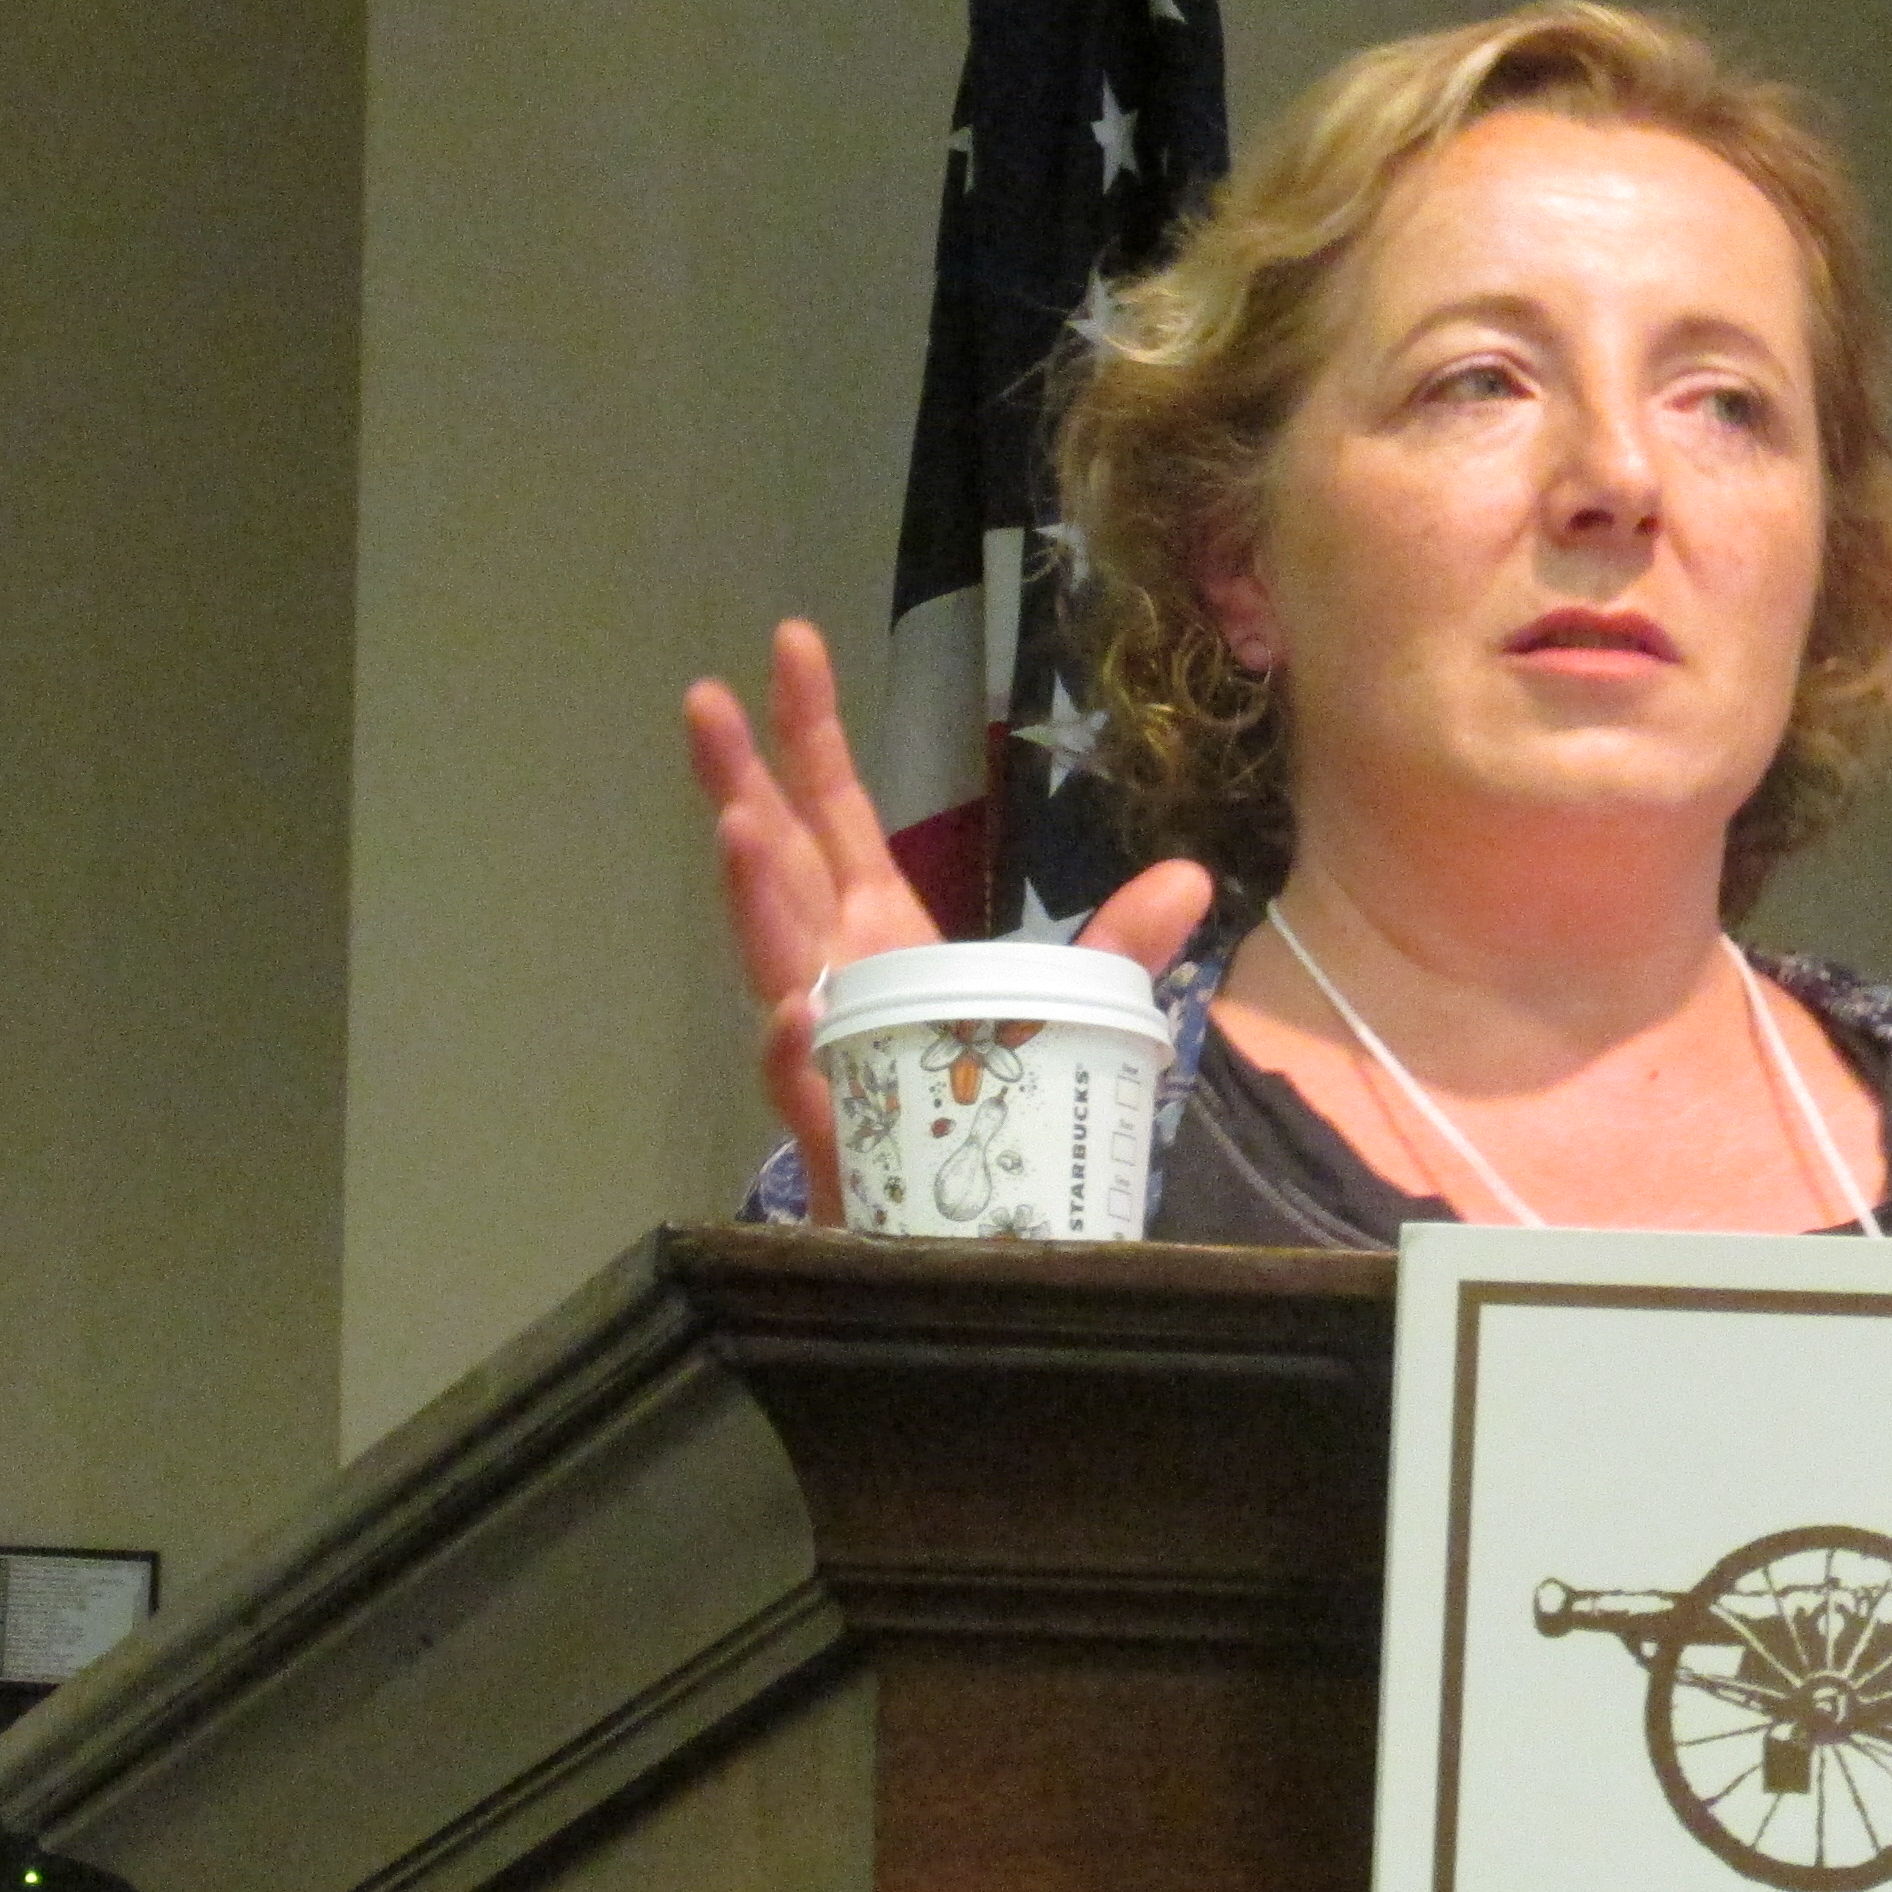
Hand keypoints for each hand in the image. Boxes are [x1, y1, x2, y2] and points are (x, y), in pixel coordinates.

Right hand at [683, 618, 1214, 1221]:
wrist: (990, 1247)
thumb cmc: (1004, 1119)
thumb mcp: (1073, 1012)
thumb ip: (1117, 947)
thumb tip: (1188, 877)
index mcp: (881, 937)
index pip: (833, 818)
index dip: (808, 737)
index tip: (790, 643)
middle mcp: (836, 981)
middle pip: (774, 872)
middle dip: (738, 790)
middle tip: (703, 704)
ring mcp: (827, 1058)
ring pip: (774, 971)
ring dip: (752, 903)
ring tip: (733, 830)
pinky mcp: (841, 1138)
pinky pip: (811, 1092)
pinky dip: (801, 1052)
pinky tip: (799, 1016)